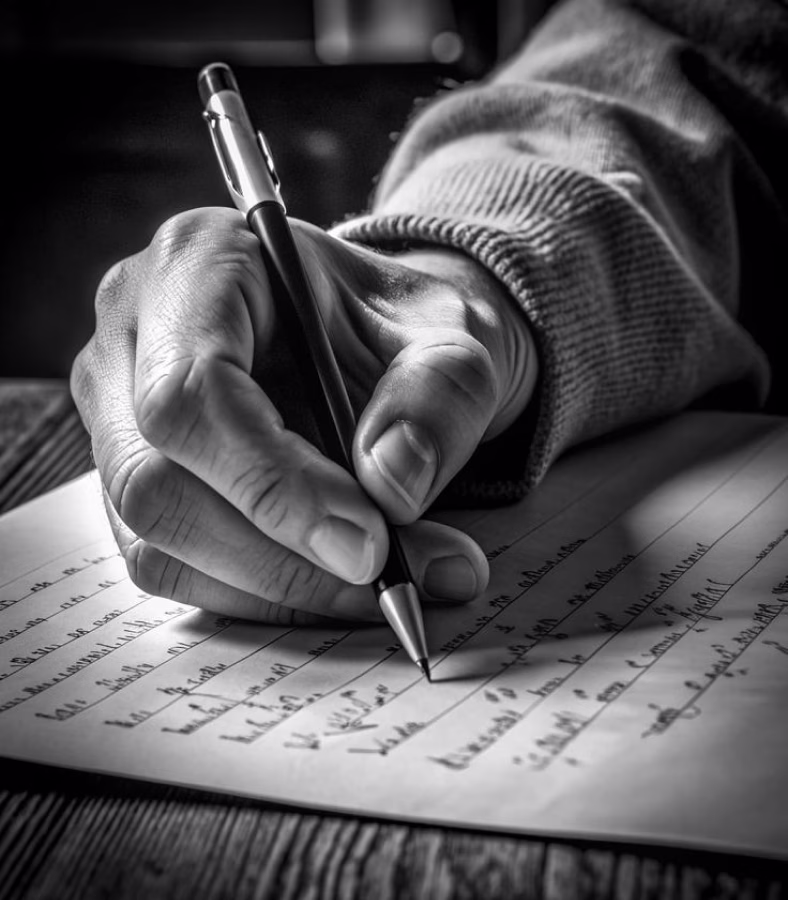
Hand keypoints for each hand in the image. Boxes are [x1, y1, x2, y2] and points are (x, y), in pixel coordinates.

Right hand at [71, 208, 537, 624]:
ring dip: (277, 587)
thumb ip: (439, 397)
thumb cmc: (400, 324)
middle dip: (281, 556)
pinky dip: (259, 593)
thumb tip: (391, 488)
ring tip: (388, 586)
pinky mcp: (132, 475)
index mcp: (200, 262)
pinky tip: (333, 584)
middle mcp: (136, 334)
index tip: (369, 544)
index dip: (275, 484)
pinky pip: (171, 563)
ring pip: (157, 540)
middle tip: (392, 582)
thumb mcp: (454, 335)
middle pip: (155, 482)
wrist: (375, 336)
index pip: (194, 393)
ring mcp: (119, 410)